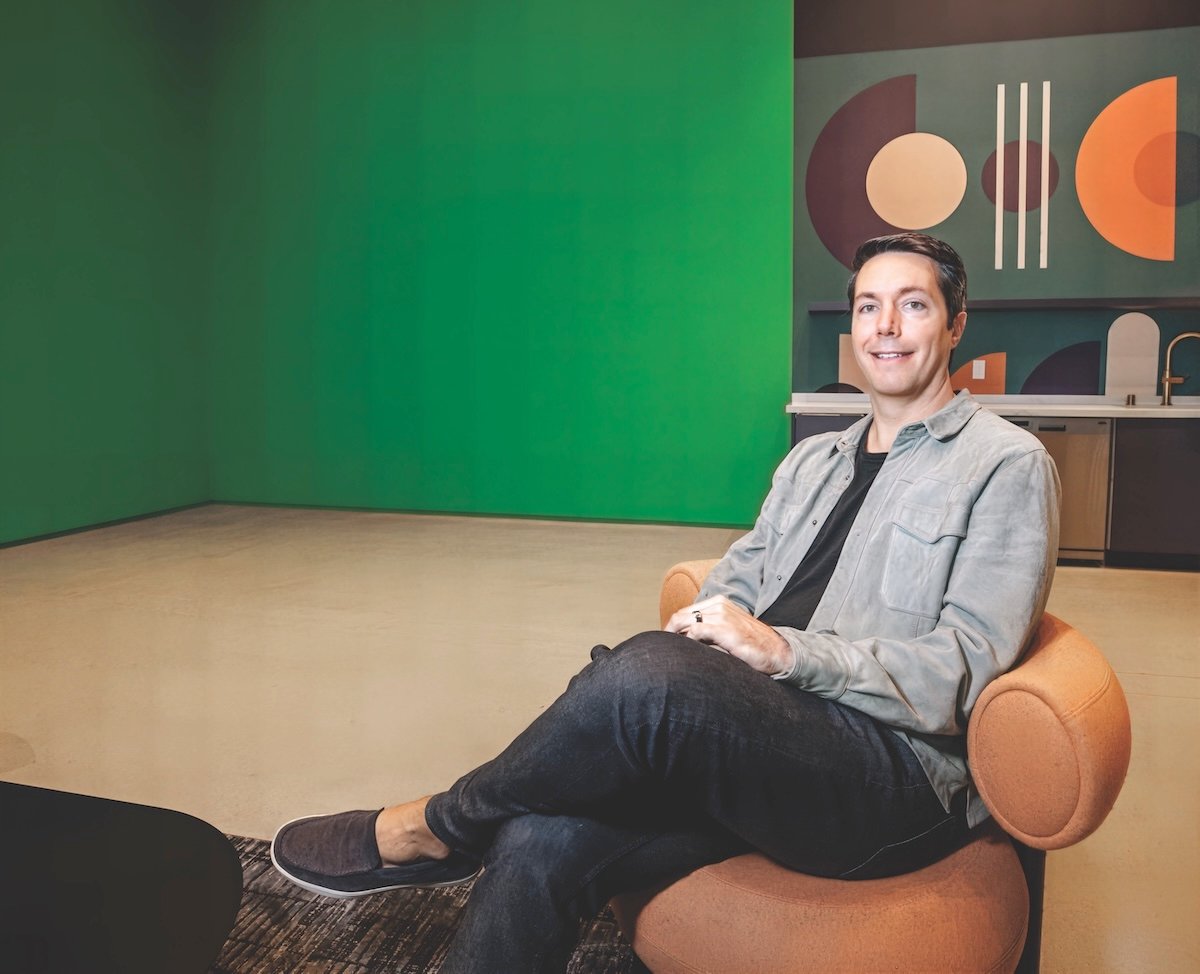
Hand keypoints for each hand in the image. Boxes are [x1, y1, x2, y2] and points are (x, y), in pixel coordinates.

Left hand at [664, 595, 793, 675]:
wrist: (776, 652)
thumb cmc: (752, 643)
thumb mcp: (729, 629)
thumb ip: (709, 628)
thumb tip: (685, 637)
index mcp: (719, 602)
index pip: (686, 611)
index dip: (673, 626)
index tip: (668, 640)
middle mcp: (719, 605)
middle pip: (681, 615)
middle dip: (669, 630)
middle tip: (664, 647)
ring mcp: (721, 615)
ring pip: (685, 622)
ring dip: (675, 637)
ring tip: (672, 651)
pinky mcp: (724, 629)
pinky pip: (695, 632)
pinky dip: (687, 641)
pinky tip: (688, 651)